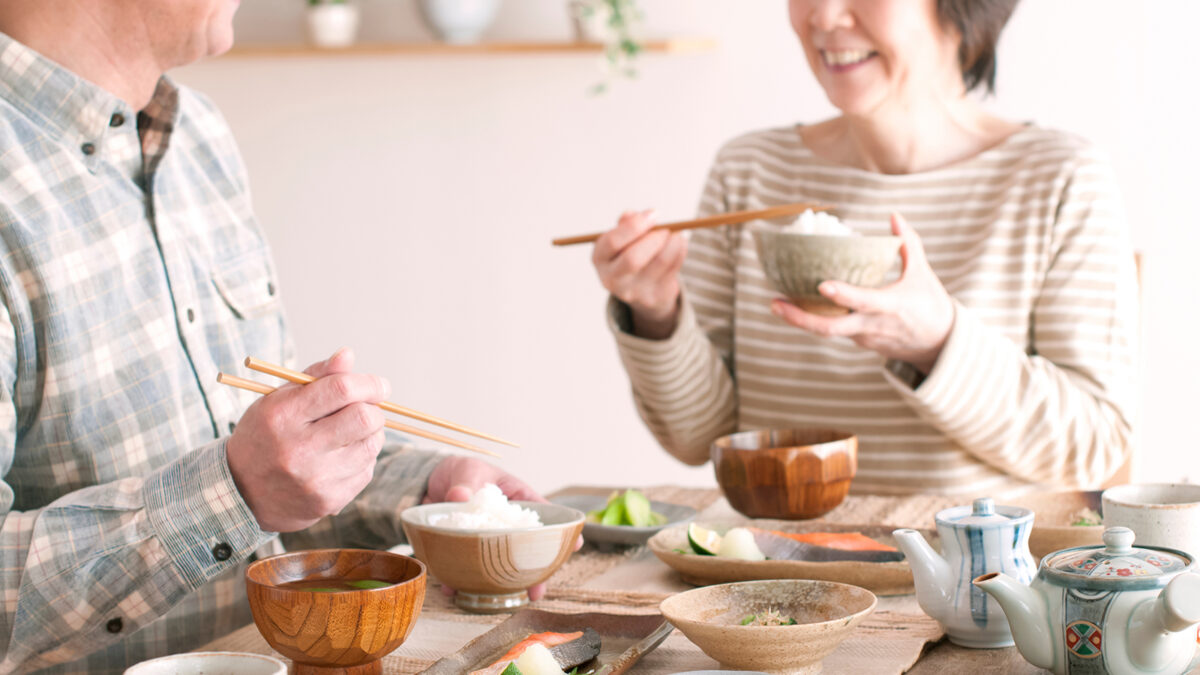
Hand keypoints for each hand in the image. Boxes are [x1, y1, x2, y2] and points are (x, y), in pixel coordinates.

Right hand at [227, 348, 388, 532]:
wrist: (243, 493)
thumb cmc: (266, 436)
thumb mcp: (278, 399)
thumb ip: (316, 376)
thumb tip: (348, 355)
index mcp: (283, 416)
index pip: (341, 390)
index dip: (369, 383)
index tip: (379, 385)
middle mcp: (299, 449)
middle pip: (364, 418)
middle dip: (374, 408)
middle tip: (367, 408)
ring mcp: (316, 478)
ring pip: (372, 445)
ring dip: (371, 433)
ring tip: (351, 432)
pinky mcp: (329, 500)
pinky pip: (367, 469)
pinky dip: (363, 457)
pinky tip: (342, 456)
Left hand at [423, 456, 581, 601]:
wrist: (429, 483)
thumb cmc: (462, 471)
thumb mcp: (468, 471)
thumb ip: (466, 483)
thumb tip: (459, 496)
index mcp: (517, 499)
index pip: (544, 515)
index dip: (561, 531)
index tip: (575, 545)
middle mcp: (506, 524)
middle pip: (527, 549)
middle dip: (535, 572)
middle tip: (537, 591)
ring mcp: (487, 540)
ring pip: (500, 565)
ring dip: (502, 584)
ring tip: (504, 598)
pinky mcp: (465, 550)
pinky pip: (467, 569)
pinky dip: (461, 581)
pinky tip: (455, 589)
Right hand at [592, 209, 686, 338]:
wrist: (641, 289)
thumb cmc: (629, 253)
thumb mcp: (622, 238)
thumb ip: (626, 223)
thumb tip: (636, 215)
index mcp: (600, 258)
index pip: (612, 242)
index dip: (634, 226)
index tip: (653, 214)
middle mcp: (612, 279)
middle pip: (633, 258)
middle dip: (655, 237)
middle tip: (666, 228)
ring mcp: (635, 292)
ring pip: (661, 261)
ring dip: (673, 241)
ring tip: (674, 234)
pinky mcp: (656, 297)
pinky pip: (674, 268)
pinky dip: (680, 250)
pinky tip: (677, 245)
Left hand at [769, 213, 954, 373]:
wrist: (939, 345)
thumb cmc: (931, 305)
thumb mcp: (924, 273)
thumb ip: (909, 243)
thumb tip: (894, 215)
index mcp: (891, 306)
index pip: (863, 301)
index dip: (843, 295)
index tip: (821, 284)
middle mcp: (873, 325)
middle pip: (830, 328)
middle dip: (800, 318)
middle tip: (775, 303)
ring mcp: (864, 337)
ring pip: (828, 331)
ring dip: (801, 320)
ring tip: (777, 304)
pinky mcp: (859, 342)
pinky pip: (834, 330)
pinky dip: (816, 319)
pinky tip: (797, 306)